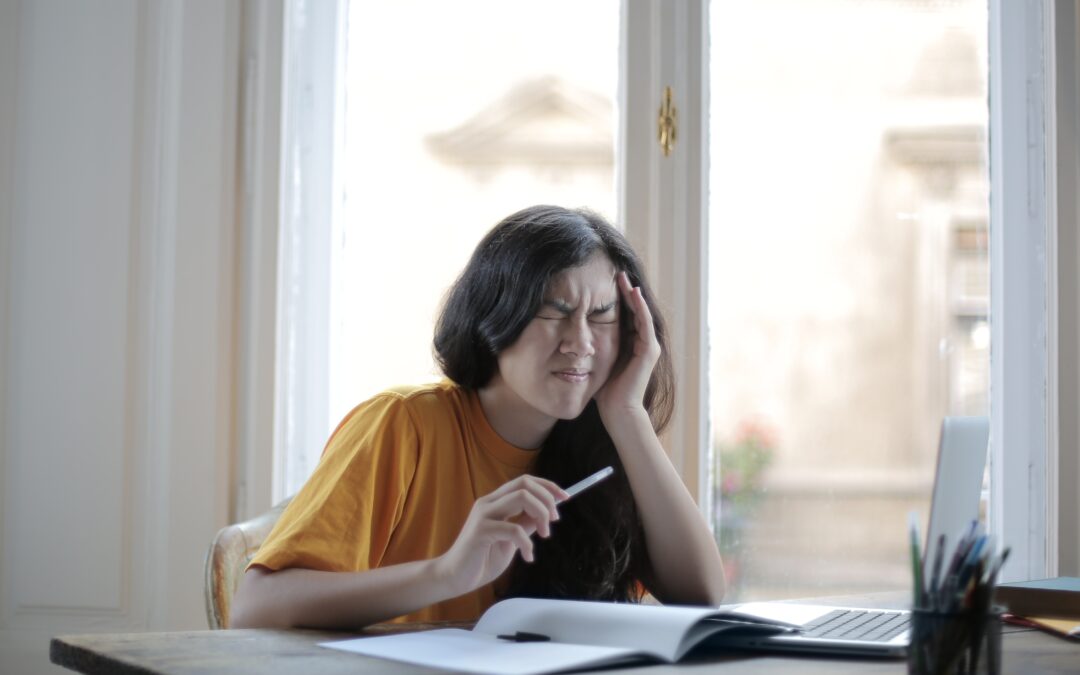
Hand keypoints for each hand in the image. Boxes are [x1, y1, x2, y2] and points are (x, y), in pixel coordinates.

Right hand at [434, 475, 567, 596]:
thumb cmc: (481, 560)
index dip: (548, 486)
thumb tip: (545, 514)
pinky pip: (514, 529)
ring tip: (545, 535)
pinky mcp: (481, 531)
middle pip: (525, 484)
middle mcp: (488, 502)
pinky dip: (527, 543)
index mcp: (495, 502)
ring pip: (522, 497)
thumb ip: (524, 524)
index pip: (525, 481)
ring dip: (541, 514)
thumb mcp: (510, 540)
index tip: (565, 498)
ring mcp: (483, 514)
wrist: (455, 577)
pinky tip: (528, 557)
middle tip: (554, 520)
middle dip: (547, 498)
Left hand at [595, 271, 660, 423]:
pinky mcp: (650, 350)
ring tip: (623, 277)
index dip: (616, 298)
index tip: (604, 282)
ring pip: (641, 312)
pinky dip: (639, 307)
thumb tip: (570, 337)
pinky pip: (644, 323)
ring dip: (632, 294)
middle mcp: (642, 342)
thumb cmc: (605, 391)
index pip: (624, 315)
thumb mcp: (596, 361)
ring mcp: (648, 345)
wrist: (618, 410)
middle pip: (634, 310)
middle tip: (616, 272)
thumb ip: (590, 348)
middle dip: (625, 291)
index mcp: (630, 344)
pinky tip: (632, 293)